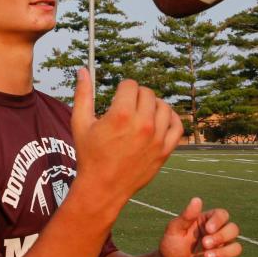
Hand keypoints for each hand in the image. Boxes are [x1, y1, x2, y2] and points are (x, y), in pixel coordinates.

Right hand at [70, 68, 182, 217]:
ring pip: (163, 107)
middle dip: (136, 96)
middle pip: (147, 93)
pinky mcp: (165, 150)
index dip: (122, 88)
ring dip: (153, 105)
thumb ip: (83, 94)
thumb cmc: (89, 155)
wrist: (103, 187)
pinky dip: (171, 119)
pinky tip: (160, 119)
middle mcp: (142, 124)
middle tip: (127, 106)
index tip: (117, 97)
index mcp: (121, 115)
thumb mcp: (80, 123)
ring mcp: (156, 138)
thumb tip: (83, 69)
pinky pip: (177, 126)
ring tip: (142, 112)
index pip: (130, 85)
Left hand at [158, 198, 242, 256]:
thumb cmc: (172, 245)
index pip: (222, 215)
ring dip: (224, 253)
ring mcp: (222, 251)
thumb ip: (186, 216)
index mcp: (208, 222)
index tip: (208, 229)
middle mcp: (219, 235)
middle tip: (205, 244)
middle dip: (222, 237)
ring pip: (236, 248)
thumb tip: (197, 199)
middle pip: (233, 229)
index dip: (219, 220)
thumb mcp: (175, 230)